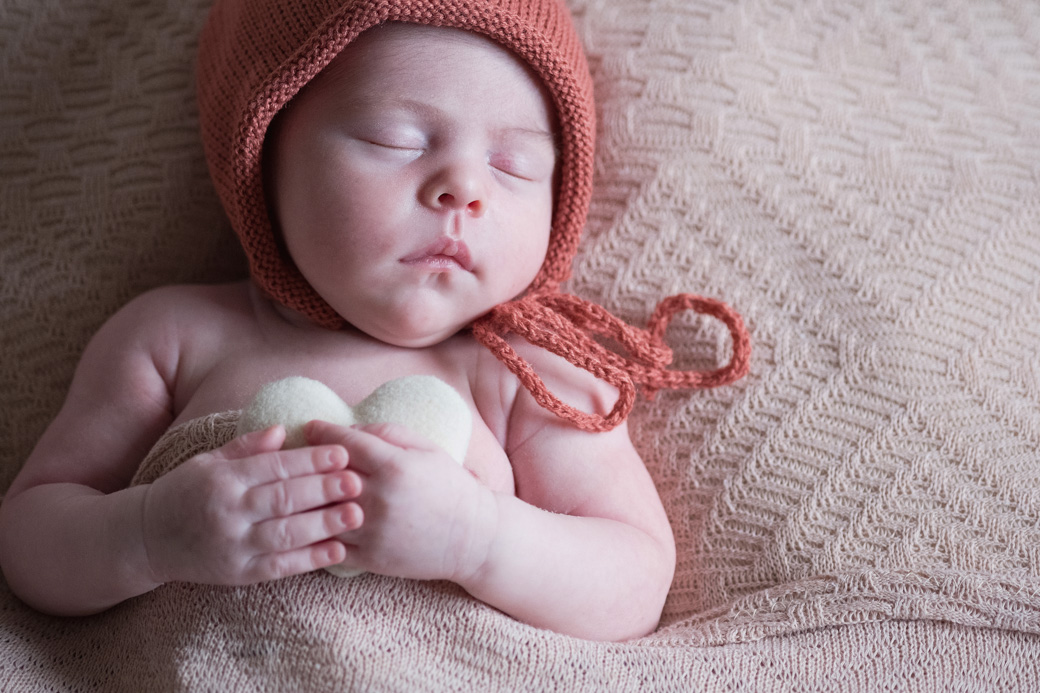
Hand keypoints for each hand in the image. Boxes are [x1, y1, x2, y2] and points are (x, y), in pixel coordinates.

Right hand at [141, 425, 362, 584]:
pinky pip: (279, 567)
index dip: (310, 460)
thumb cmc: (185, 492)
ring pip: (285, 534)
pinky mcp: (238, 574)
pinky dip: (310, 560)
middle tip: (357, 481)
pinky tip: (338, 551)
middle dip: (323, 489)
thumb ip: (247, 447)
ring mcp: (233, 546)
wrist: (146, 539)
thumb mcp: (208, 462)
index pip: (273, 467)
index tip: (342, 453)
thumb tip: (283, 429)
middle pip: (283, 499)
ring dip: (324, 524)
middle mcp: (228, 512)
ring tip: (356, 514)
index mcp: (223, 479)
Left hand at [304, 420, 495, 582]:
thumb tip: (348, 430)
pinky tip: (304, 522)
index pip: (343, 443)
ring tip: (289, 490)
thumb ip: (387, 433)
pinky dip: (313, 533)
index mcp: (394, 466)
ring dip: (302, 501)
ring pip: (319, 513)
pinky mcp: (370, 558)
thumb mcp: (426, 449)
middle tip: (289, 457)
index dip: (322, 432)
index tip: (309, 427)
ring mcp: (372, 531)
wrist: (473, 538)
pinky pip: (328, 544)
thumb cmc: (449, 486)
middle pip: (323, 477)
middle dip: (303, 465)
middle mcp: (379, 498)